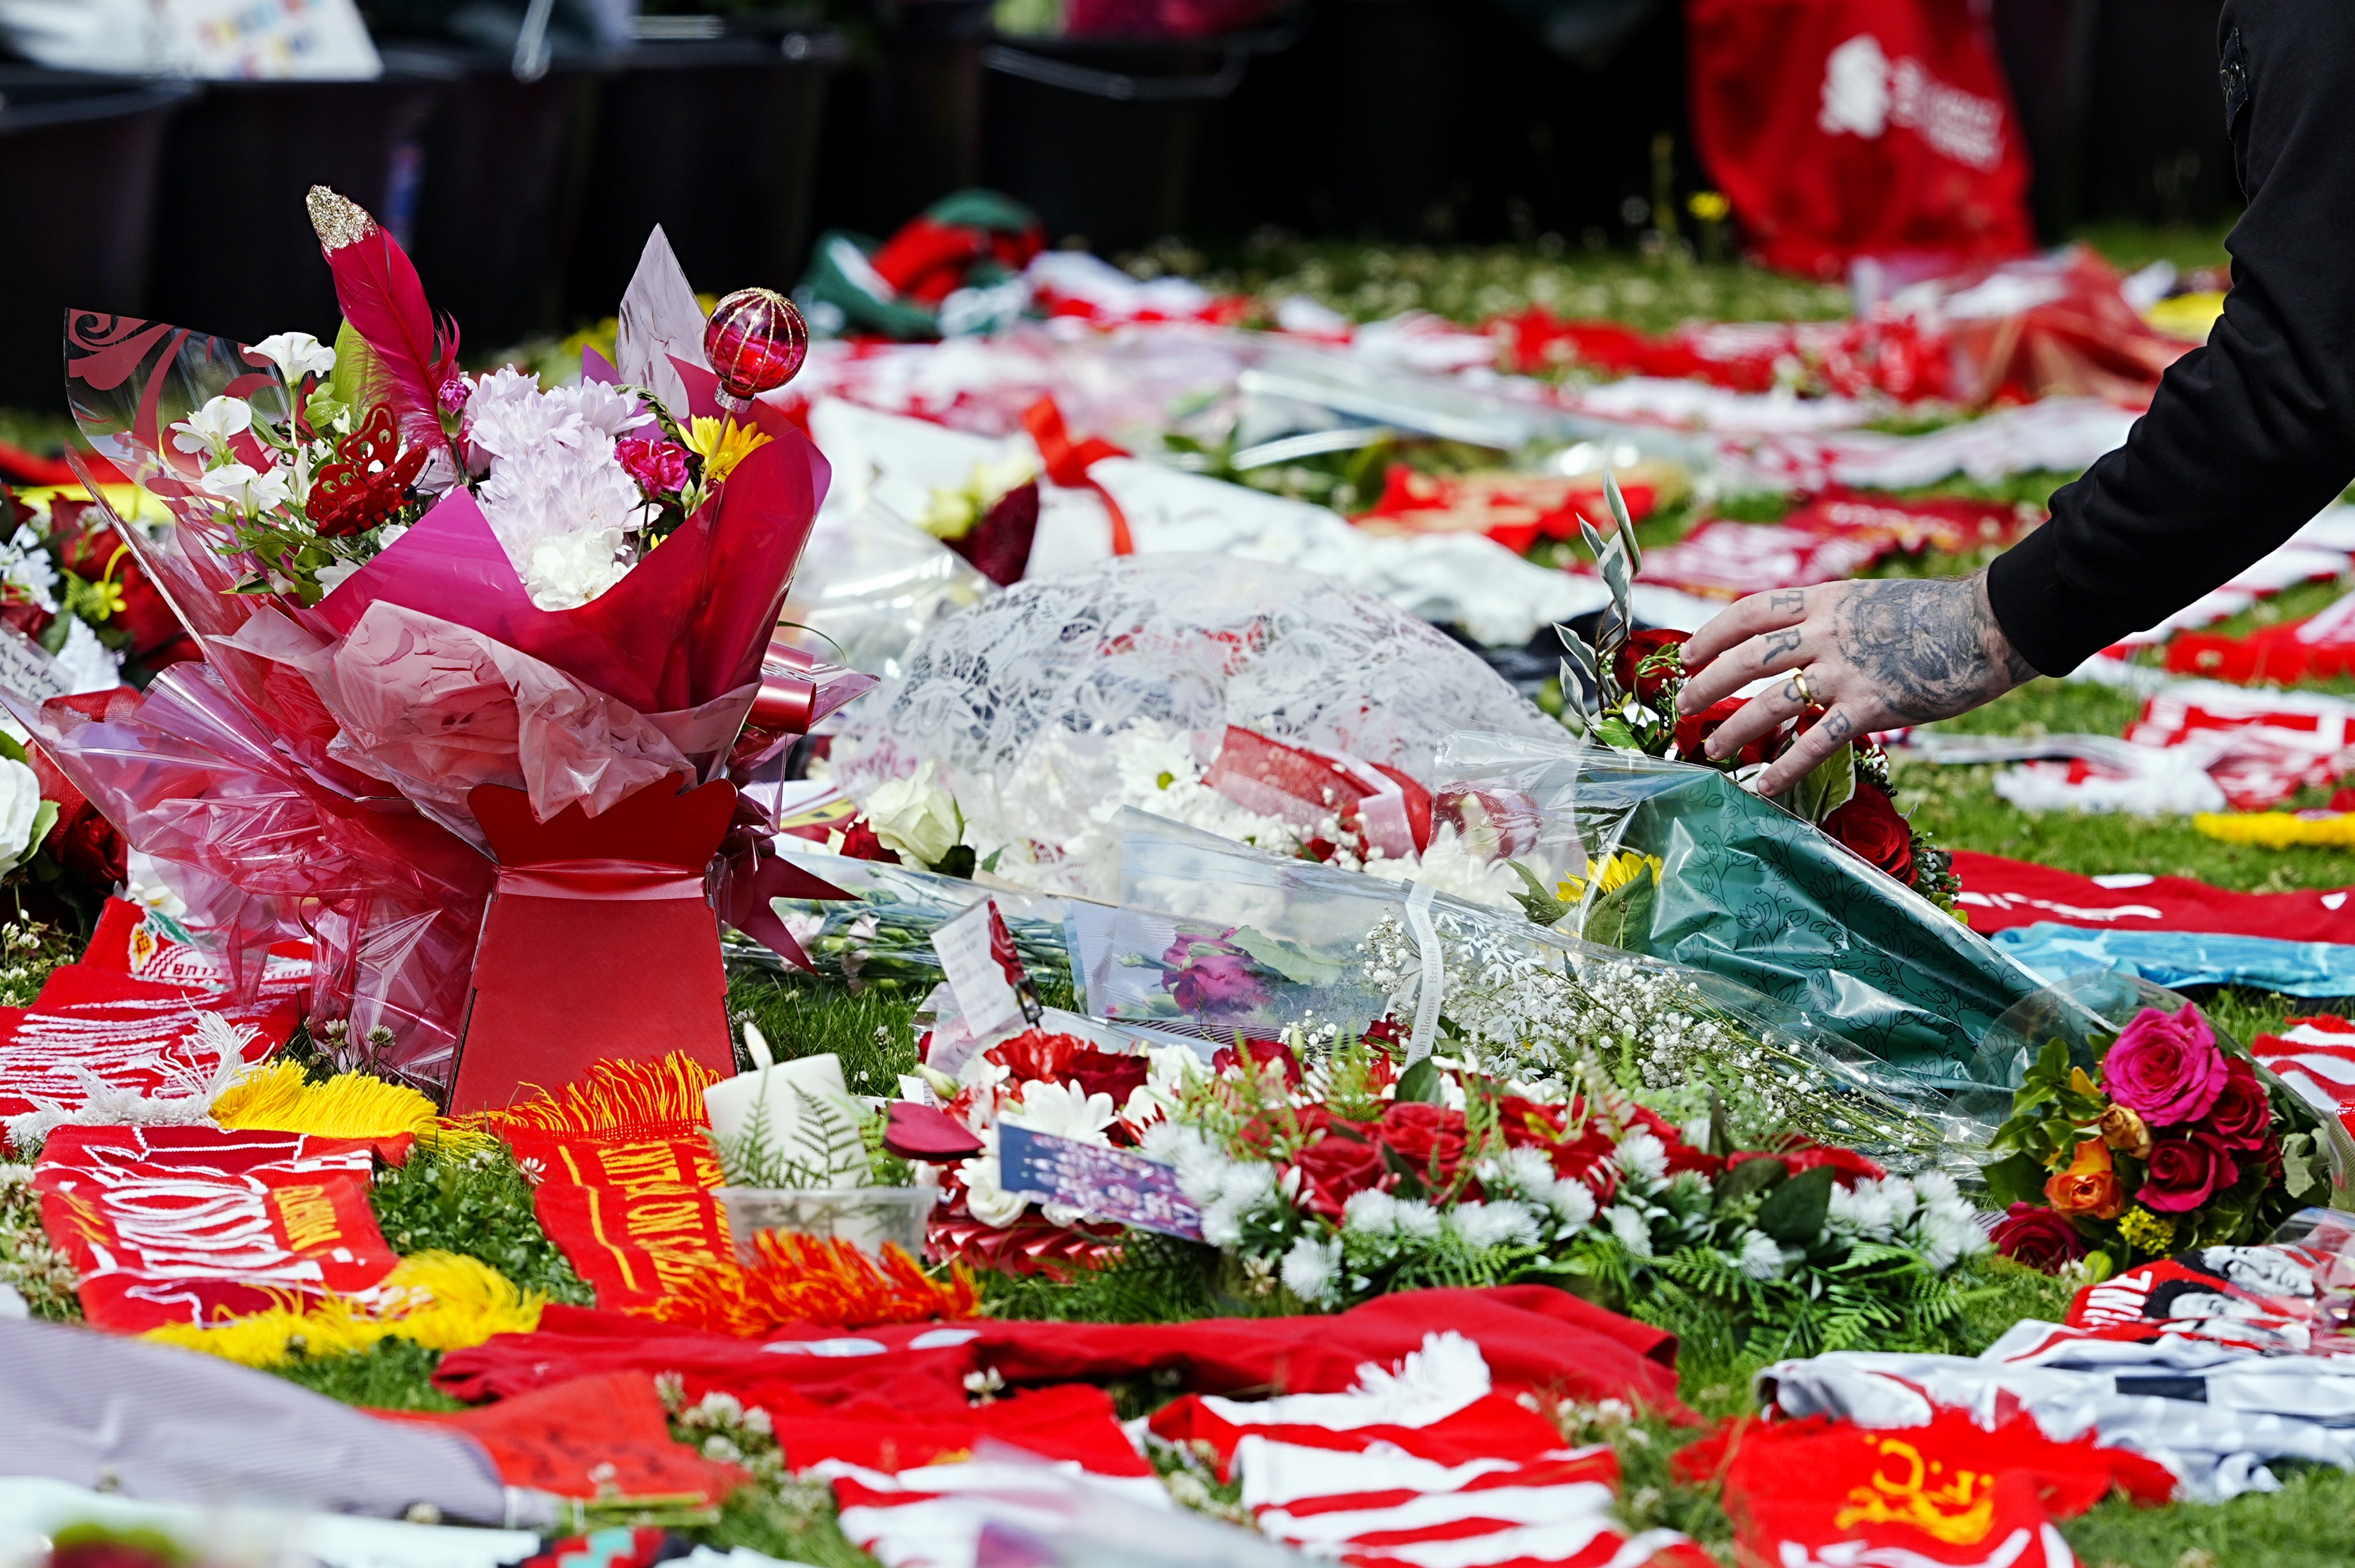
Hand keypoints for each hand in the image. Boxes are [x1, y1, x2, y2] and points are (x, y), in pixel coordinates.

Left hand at [1674, 571, 2037, 794]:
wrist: (1989, 625)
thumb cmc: (1935, 615)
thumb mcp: (1870, 602)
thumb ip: (1830, 619)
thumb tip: (1798, 643)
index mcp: (1824, 601)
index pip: (1750, 612)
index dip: (1712, 633)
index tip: (1688, 654)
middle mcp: (1826, 633)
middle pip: (1747, 658)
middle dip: (1708, 684)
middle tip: (1685, 706)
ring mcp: (1846, 671)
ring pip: (1770, 702)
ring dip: (1735, 729)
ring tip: (1711, 749)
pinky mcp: (1870, 708)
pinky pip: (1815, 743)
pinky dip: (1784, 767)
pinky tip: (1763, 786)